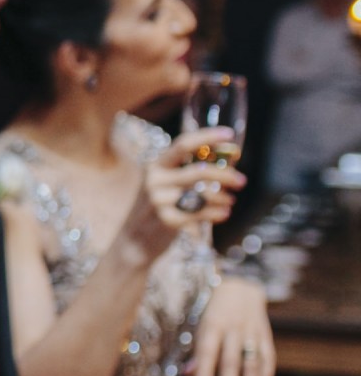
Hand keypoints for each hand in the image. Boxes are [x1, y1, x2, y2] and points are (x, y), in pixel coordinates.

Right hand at [120, 129, 244, 260]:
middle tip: (241, 181)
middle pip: (198, 171)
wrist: (133, 241)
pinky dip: (217, 213)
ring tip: (229, 201)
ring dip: (223, 197)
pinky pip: (201, 213)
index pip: (182, 144)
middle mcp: (154, 180)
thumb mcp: (164, 185)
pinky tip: (223, 213)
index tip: (229, 134)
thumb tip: (226, 160)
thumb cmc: (157, 209)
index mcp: (155, 166)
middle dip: (225, 175)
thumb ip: (189, 172)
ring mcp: (158, 201)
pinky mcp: (166, 220)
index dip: (207, 137)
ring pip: (202, 194)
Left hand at [192, 276, 274, 375]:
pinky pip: (268, 355)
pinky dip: (266, 374)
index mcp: (212, 324)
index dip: (206, 371)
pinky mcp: (265, 334)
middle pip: (231, 361)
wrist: (241, 284)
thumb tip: (188, 374)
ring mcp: (251, 331)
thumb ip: (196, 349)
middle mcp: (233, 328)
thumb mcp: (198, 322)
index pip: (208, 351)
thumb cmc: (212, 308)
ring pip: (252, 362)